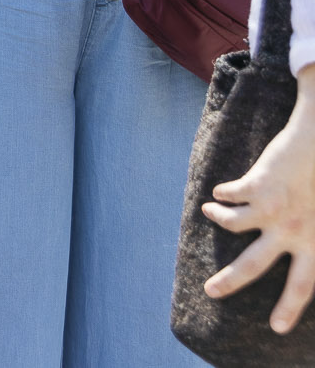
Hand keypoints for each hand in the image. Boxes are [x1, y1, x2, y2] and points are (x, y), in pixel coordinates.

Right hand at [201, 96, 314, 331]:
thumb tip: (306, 246)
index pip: (304, 284)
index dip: (289, 308)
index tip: (276, 329)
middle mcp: (293, 231)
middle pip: (254, 264)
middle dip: (230, 281)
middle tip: (210, 291)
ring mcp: (272, 209)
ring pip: (232, 225)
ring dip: (219, 219)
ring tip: (210, 213)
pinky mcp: (255, 185)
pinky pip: (228, 194)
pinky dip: (222, 194)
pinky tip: (221, 191)